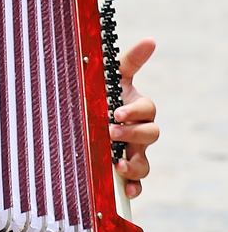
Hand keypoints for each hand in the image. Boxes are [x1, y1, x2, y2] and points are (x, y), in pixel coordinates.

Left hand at [111, 38, 158, 199]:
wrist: (81, 117)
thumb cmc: (100, 95)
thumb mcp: (111, 77)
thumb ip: (129, 61)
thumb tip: (151, 40)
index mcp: (136, 110)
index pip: (147, 110)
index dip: (135, 112)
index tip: (116, 112)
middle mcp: (137, 133)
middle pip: (150, 135)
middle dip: (131, 134)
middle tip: (110, 131)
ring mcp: (132, 153)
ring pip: (144, 162)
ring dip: (134, 165)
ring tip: (118, 165)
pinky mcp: (123, 171)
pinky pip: (135, 184)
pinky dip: (133, 188)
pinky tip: (125, 192)